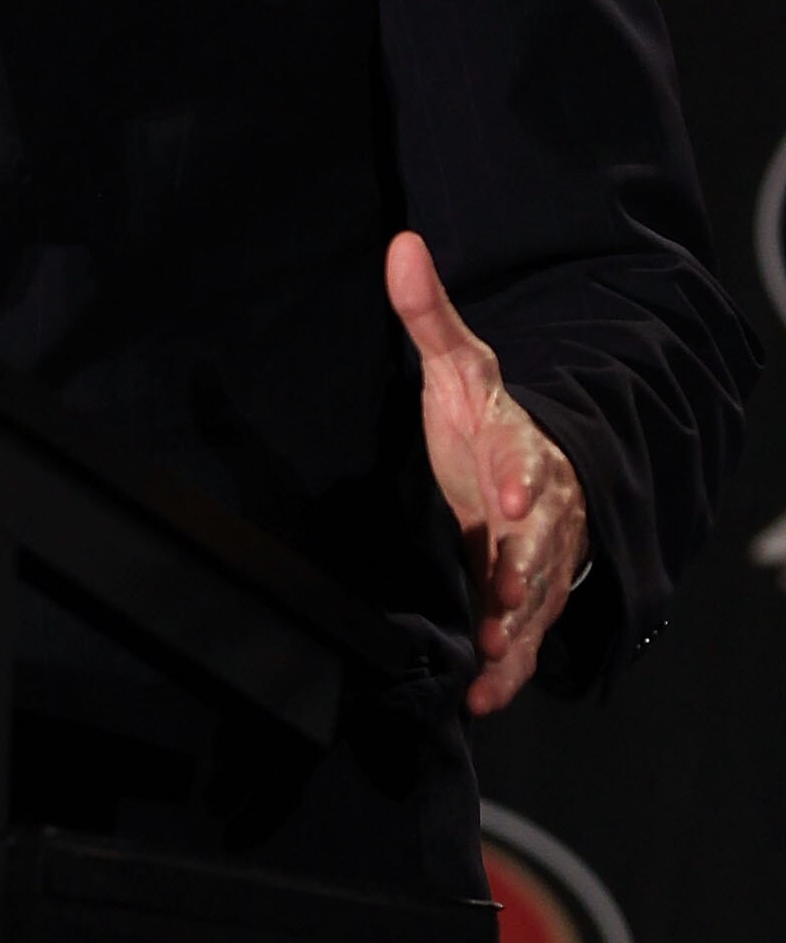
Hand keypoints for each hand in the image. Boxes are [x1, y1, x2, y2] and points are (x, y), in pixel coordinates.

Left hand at [386, 231, 586, 715]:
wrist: (522, 475)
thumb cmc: (483, 422)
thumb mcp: (457, 367)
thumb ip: (428, 315)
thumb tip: (401, 243)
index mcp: (521, 449)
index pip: (526, 460)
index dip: (522, 477)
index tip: (510, 494)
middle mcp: (541, 512)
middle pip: (540, 543)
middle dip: (524, 567)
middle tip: (500, 589)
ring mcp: (536, 563)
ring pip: (537, 599)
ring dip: (516, 628)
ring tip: (492, 658)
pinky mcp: (523, 604)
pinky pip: (525, 641)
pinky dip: (507, 672)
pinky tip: (480, 699)